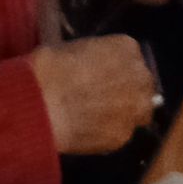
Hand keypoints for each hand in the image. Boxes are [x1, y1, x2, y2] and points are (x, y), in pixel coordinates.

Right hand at [29, 37, 157, 154]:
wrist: (41, 102)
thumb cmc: (50, 68)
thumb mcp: (75, 48)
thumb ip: (96, 59)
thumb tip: (93, 69)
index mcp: (128, 48)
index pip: (132, 59)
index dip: (116, 71)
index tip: (102, 79)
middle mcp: (141, 77)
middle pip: (142, 86)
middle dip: (127, 93)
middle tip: (103, 101)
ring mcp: (135, 108)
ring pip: (137, 113)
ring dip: (123, 115)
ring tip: (96, 120)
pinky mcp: (124, 135)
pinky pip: (119, 135)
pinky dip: (106, 135)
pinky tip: (87, 133)